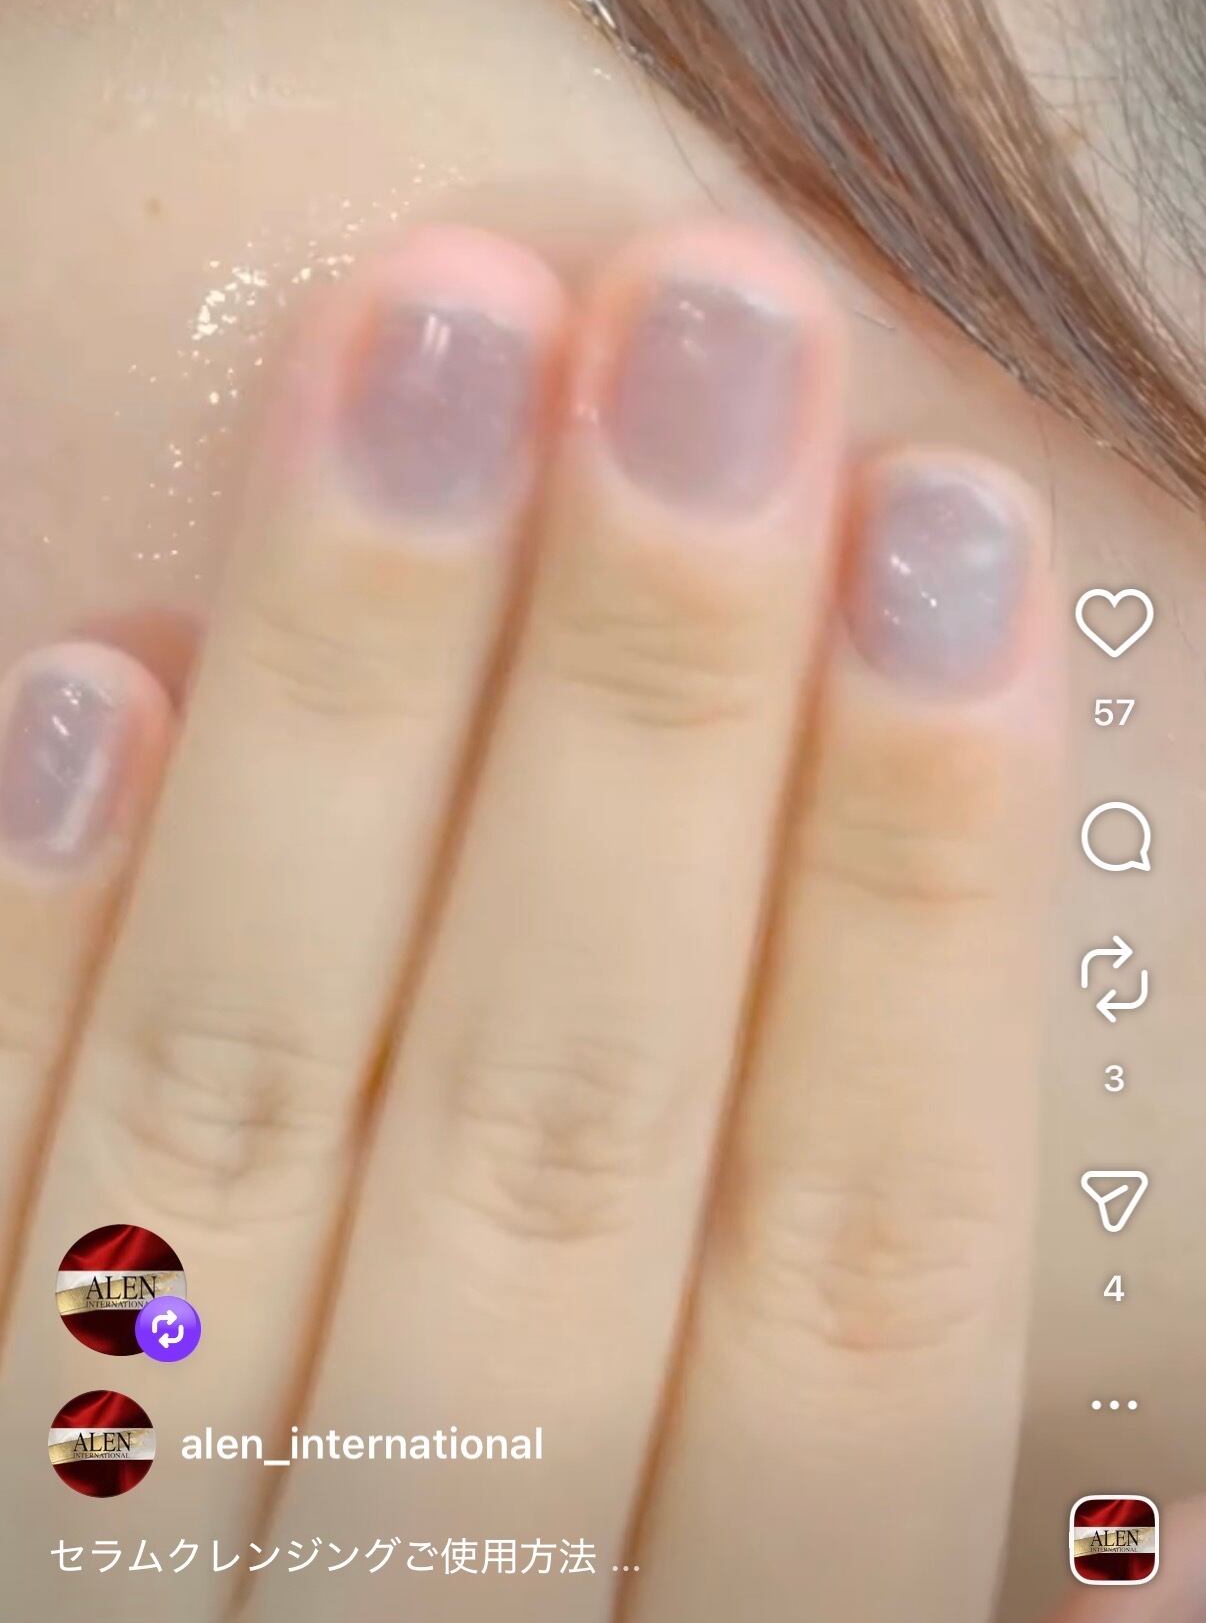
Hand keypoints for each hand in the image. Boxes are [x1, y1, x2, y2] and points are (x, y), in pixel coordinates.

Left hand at [0, 221, 1062, 1618]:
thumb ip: (890, 1448)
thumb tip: (1028, 1135)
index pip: (866, 1266)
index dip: (926, 885)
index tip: (955, 524)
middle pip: (571, 1138)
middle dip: (661, 705)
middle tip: (713, 318)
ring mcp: (133, 1602)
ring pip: (250, 1135)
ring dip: (354, 716)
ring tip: (434, 347)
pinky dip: (24, 958)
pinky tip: (97, 665)